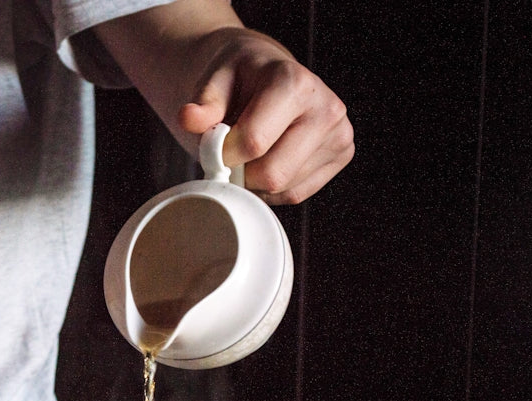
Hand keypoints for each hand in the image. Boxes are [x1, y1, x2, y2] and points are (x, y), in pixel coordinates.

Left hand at [93, 1, 352, 204]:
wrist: (267, 75)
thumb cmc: (238, 81)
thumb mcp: (214, 83)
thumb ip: (203, 105)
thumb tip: (188, 118)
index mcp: (294, 82)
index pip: (254, 143)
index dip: (223, 154)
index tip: (214, 145)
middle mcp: (326, 107)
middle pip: (272, 174)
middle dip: (241, 173)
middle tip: (230, 156)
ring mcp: (339, 133)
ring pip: (284, 188)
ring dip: (256, 182)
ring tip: (251, 153)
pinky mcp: (342, 154)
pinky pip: (297, 194)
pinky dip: (273, 188)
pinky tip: (268, 160)